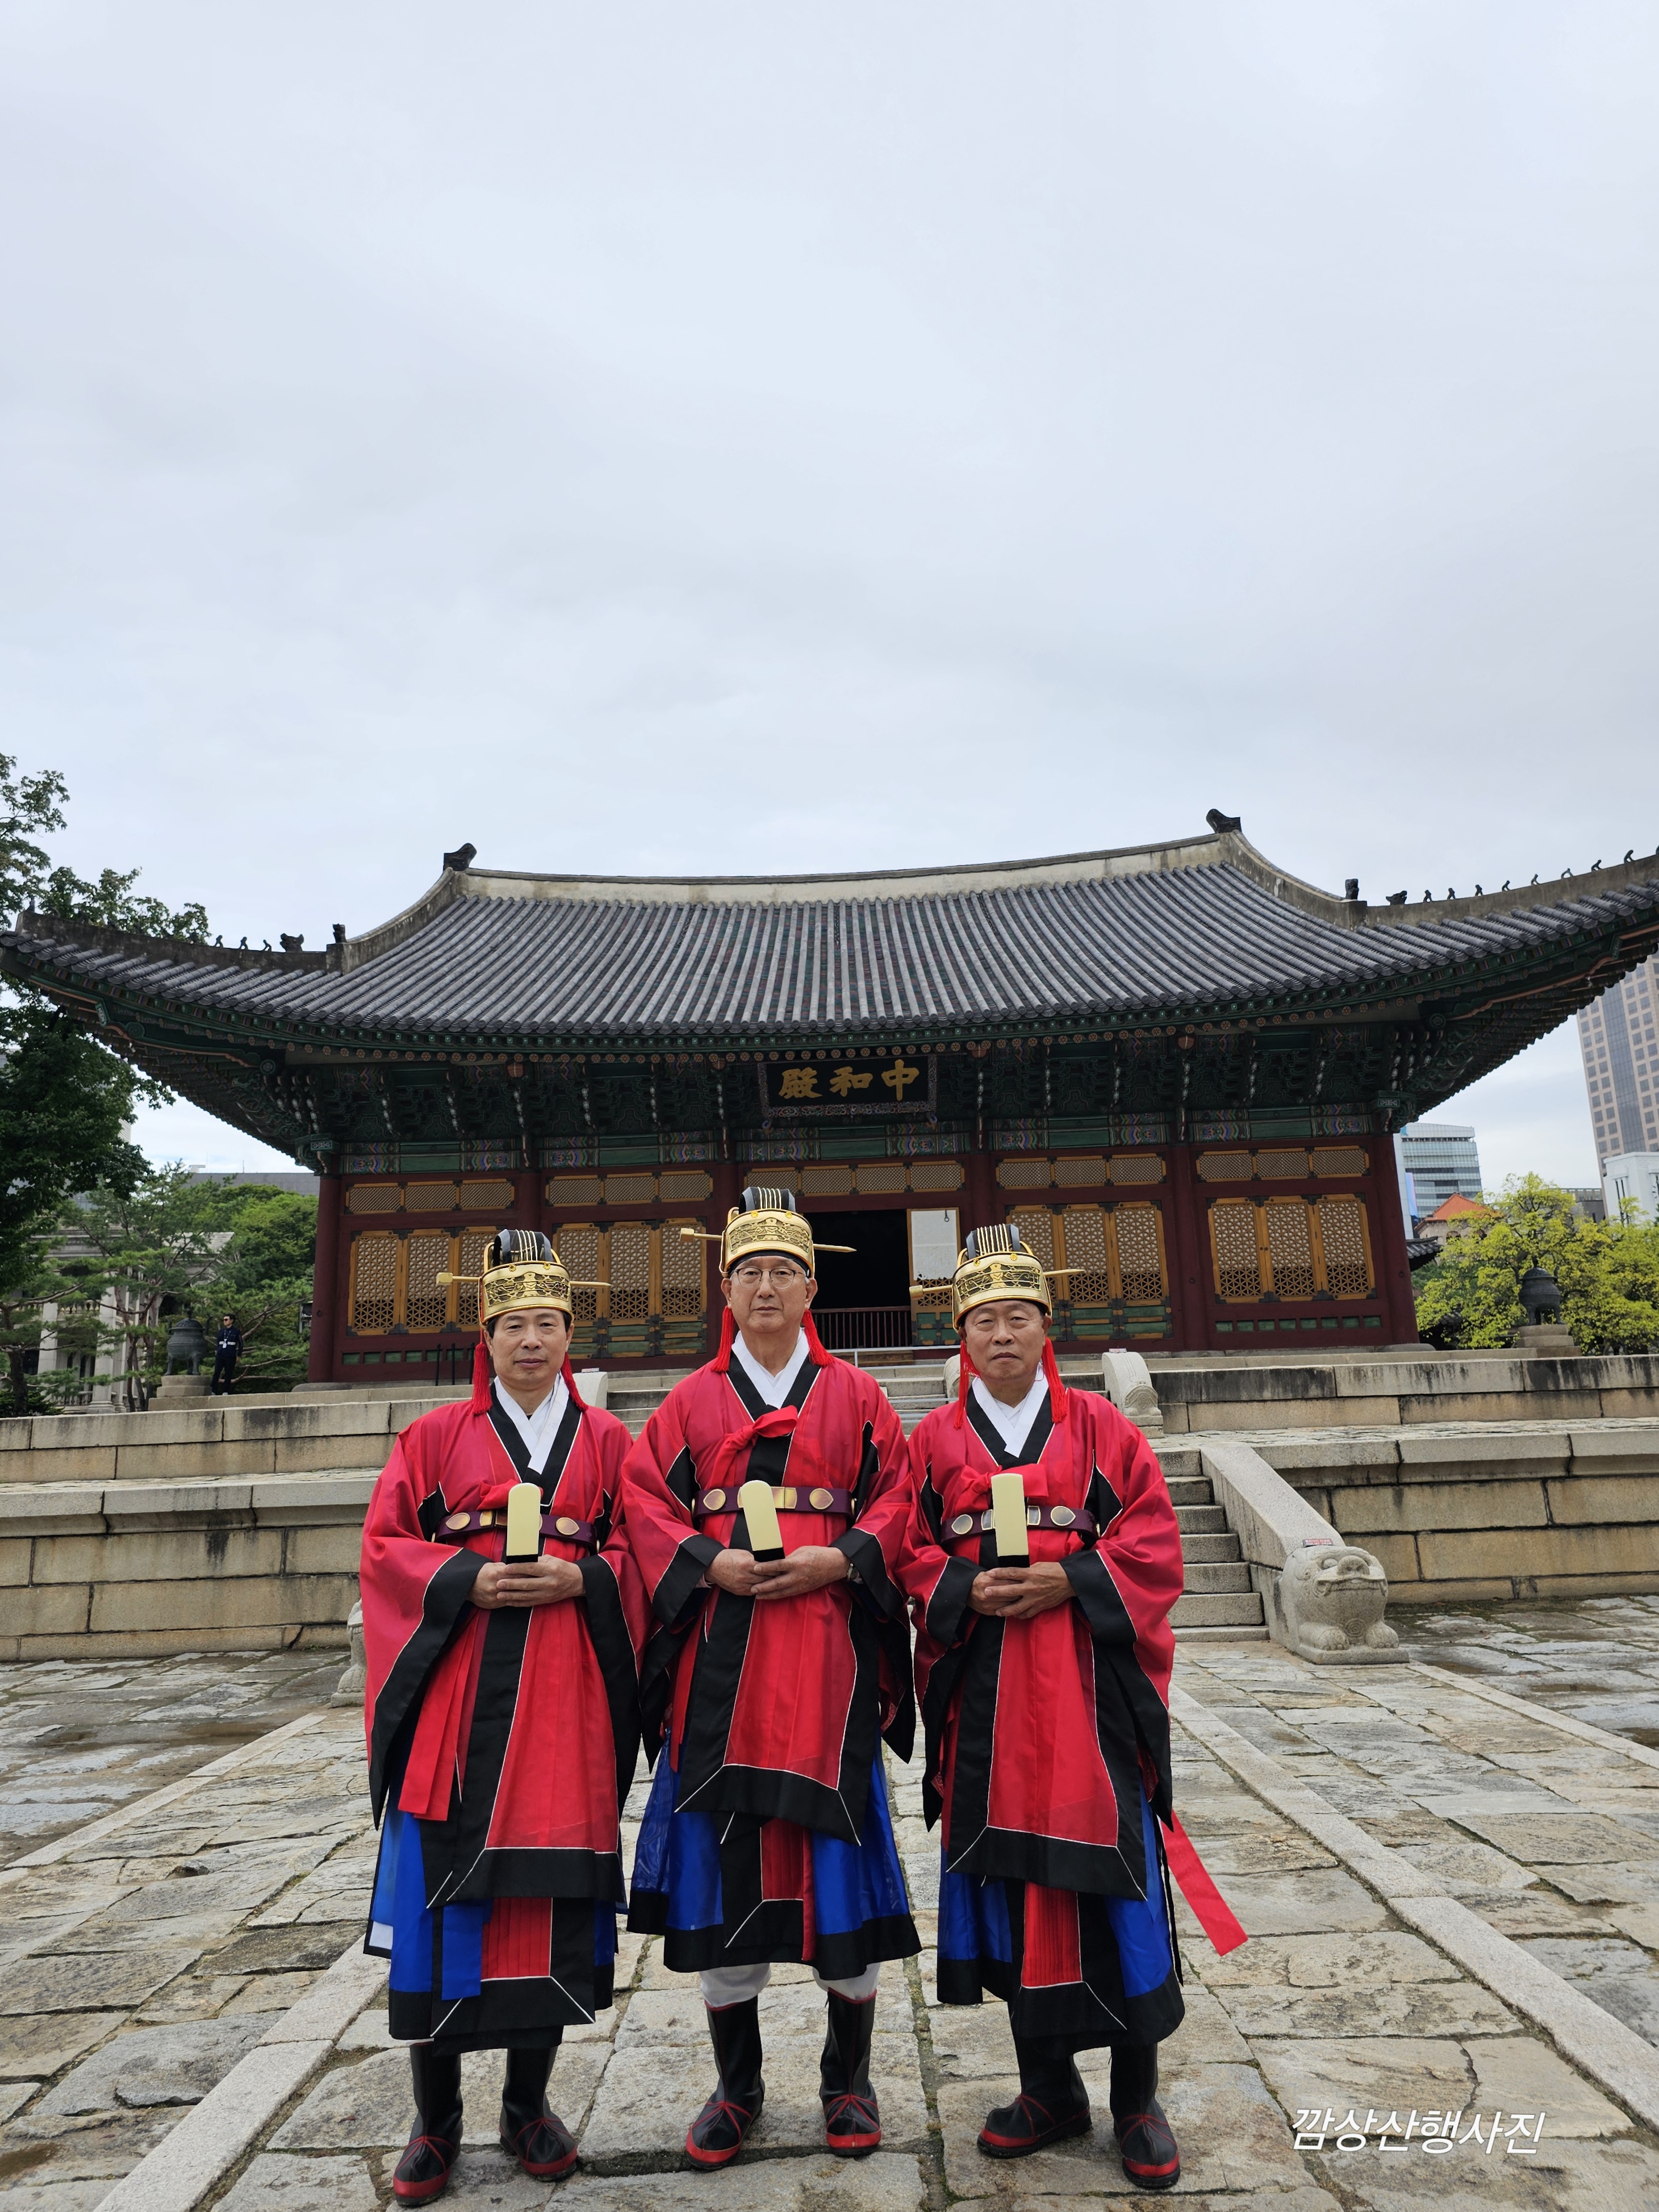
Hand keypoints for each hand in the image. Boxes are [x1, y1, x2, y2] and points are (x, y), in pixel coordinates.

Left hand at [472, 1557, 584, 1609]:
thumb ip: (537, 1561)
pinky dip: (518, 1603)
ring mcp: (547, 1593)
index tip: (506, 1568)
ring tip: (499, 1594)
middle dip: (511, 1584)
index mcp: (551, 1569)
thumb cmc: (562, 1567)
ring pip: (526, 1596)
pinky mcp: (545, 1601)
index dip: (518, 1569)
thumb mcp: (552, 1560)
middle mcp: (549, 1582)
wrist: (577, 1582)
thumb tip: (520, 1561)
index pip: (531, 1569)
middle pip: (527, 1584)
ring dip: (511, 1596)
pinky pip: (529, 1603)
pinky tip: (508, 1601)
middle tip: (498, 1583)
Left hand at [706, 1546, 850, 1599]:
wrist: (835, 1565)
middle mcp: (798, 1576)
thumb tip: (776, 1563)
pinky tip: (771, 1596)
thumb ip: (788, 1558)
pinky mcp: (803, 1589)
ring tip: (757, 1595)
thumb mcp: (802, 1551)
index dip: (765, 1568)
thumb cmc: (818, 1554)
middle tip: (752, 1589)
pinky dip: (778, 1596)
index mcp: (797, 1563)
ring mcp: (801, 1584)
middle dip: (763, 1587)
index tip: (755, 1568)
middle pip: (777, 1583)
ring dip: (768, 1594)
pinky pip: (788, 1594)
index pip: (777, 1566)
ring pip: (782, 1592)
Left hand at [968, 1563, 1074, 1619]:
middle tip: (986, 1593)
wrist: (1069, 1581)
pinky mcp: (1040, 1606)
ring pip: (1017, 1607)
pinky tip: (1014, 1615)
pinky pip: (1027, 1614)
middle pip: (1010, 1590)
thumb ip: (1026, 1571)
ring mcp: (1035, 1598)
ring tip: (997, 1611)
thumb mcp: (1038, 1566)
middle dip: (997, 1592)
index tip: (989, 1573)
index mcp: (1030, 1574)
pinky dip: (1020, 1615)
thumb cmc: (1053, 1571)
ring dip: (1005, 1610)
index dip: (1000, 1573)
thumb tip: (1015, 1573)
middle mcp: (1031, 1587)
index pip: (1011, 1573)